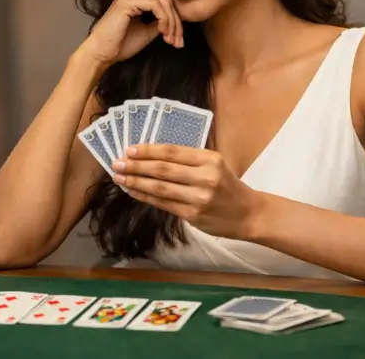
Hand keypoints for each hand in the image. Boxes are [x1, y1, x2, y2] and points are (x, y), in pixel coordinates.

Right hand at [77, 0, 182, 66]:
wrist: (102, 54)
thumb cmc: (120, 44)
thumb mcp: (147, 31)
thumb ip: (160, 21)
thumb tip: (176, 20)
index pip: (161, 0)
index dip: (174, 18)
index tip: (177, 39)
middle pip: (165, 1)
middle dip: (176, 23)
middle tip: (178, 42)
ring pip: (163, 3)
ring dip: (172, 23)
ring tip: (170, 40)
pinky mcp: (127, 1)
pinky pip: (156, 6)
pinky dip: (164, 20)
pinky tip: (162, 32)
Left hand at [111, 144, 262, 240]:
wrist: (248, 213)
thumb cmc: (228, 186)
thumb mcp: (215, 164)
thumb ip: (189, 160)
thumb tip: (152, 155)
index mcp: (210, 159)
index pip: (172, 152)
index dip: (148, 150)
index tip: (129, 149)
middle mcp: (205, 177)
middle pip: (163, 169)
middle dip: (136, 166)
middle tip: (117, 163)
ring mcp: (198, 198)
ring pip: (160, 188)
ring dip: (136, 182)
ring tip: (120, 177)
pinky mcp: (192, 215)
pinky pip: (163, 204)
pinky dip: (146, 197)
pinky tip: (134, 192)